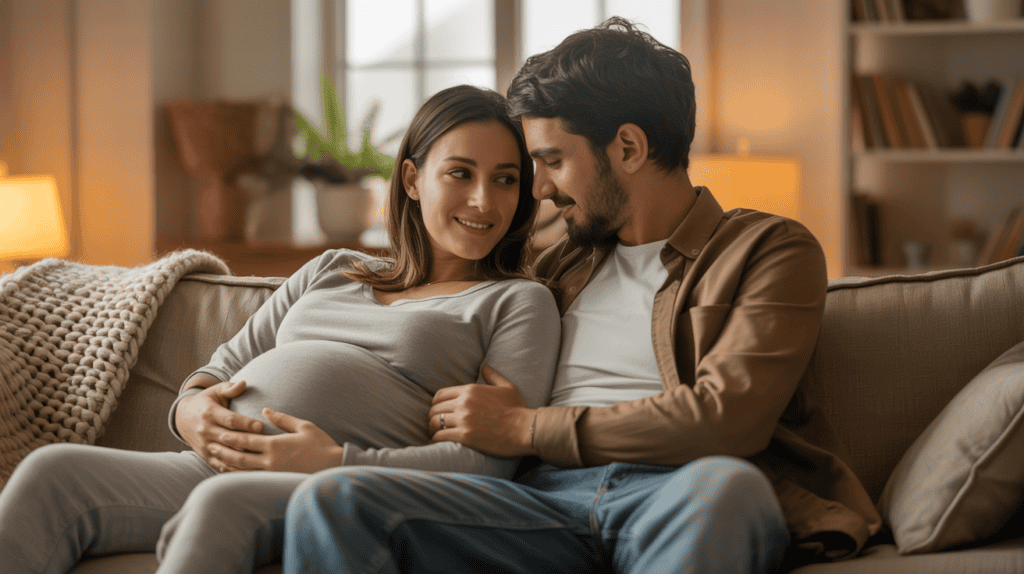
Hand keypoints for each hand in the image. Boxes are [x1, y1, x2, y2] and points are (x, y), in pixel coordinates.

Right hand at [175, 380, 263, 469]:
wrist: (182, 418)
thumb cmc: (206, 401)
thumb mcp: (215, 391)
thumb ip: (230, 388)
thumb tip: (243, 383)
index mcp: (210, 413)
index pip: (230, 420)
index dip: (246, 423)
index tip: (262, 426)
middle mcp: (206, 430)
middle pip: (229, 438)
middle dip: (248, 441)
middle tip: (267, 443)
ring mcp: (205, 445)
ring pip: (226, 454)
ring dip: (243, 457)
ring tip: (262, 458)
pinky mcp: (205, 456)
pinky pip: (220, 464)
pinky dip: (234, 468)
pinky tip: (250, 469)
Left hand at [208, 409, 343, 473]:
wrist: (333, 466)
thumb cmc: (321, 444)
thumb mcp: (304, 426)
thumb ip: (282, 419)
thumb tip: (266, 410)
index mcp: (275, 445)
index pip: (247, 441)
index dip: (231, 437)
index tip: (220, 433)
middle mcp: (270, 460)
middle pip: (240, 456)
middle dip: (224, 451)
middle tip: (211, 446)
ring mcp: (272, 473)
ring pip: (244, 470)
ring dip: (229, 464)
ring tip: (217, 459)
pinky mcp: (276, 481)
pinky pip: (252, 478)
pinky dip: (240, 475)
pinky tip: (233, 472)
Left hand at [429, 364, 536, 457]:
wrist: (525, 429)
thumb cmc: (518, 408)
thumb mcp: (507, 386)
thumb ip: (492, 375)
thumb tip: (484, 366)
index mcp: (470, 390)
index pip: (440, 394)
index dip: (436, 403)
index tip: (439, 410)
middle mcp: (464, 403)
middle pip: (435, 409)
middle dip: (433, 416)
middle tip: (437, 424)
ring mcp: (463, 420)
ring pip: (434, 422)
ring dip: (433, 428)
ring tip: (436, 433)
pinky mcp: (465, 436)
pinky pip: (440, 436)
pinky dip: (437, 439)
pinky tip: (439, 441)